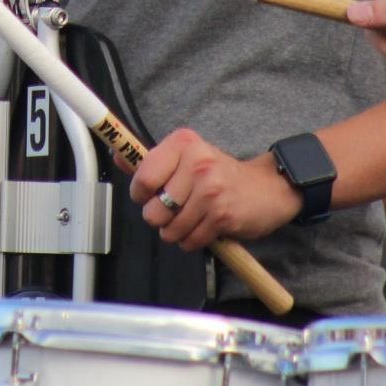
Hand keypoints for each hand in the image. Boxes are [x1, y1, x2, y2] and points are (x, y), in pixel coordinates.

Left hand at [127, 127, 302, 248]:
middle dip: (160, 218)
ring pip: (170, 230)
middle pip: (153, 211)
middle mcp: (196, 164)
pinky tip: (204, 227)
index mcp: (184, 144)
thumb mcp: (187, 157)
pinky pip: (189, 241)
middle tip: (177, 209)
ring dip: (176, 232)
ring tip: (192, 218)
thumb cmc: (221, 173)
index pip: (143, 178)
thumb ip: (151, 160)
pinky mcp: (222, 216)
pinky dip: (192, 240)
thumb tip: (118, 155)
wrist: (268, 188)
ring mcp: (210, 190)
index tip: (152, 195)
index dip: (141, 194)